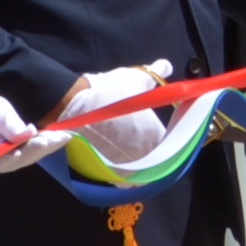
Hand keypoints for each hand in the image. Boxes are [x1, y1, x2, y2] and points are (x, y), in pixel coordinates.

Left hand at [0, 87, 68, 172]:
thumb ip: (10, 121)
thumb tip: (30, 132)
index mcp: (6, 141)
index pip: (29, 146)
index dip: (46, 143)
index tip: (64, 135)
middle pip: (23, 158)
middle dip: (41, 149)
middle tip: (57, 139)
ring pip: (10, 163)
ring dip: (28, 153)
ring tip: (44, 142)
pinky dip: (4, 157)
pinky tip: (20, 147)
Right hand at [58, 64, 177, 167]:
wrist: (74, 104)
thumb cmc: (111, 90)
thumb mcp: (137, 77)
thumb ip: (157, 72)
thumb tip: (167, 65)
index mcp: (155, 136)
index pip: (171, 143)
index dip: (166, 137)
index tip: (157, 130)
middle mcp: (144, 156)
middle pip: (155, 160)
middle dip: (153, 152)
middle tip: (142, 140)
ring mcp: (124, 167)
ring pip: (139, 173)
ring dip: (138, 166)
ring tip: (130, 152)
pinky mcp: (105, 173)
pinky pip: (121, 179)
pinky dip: (122, 174)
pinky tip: (117, 160)